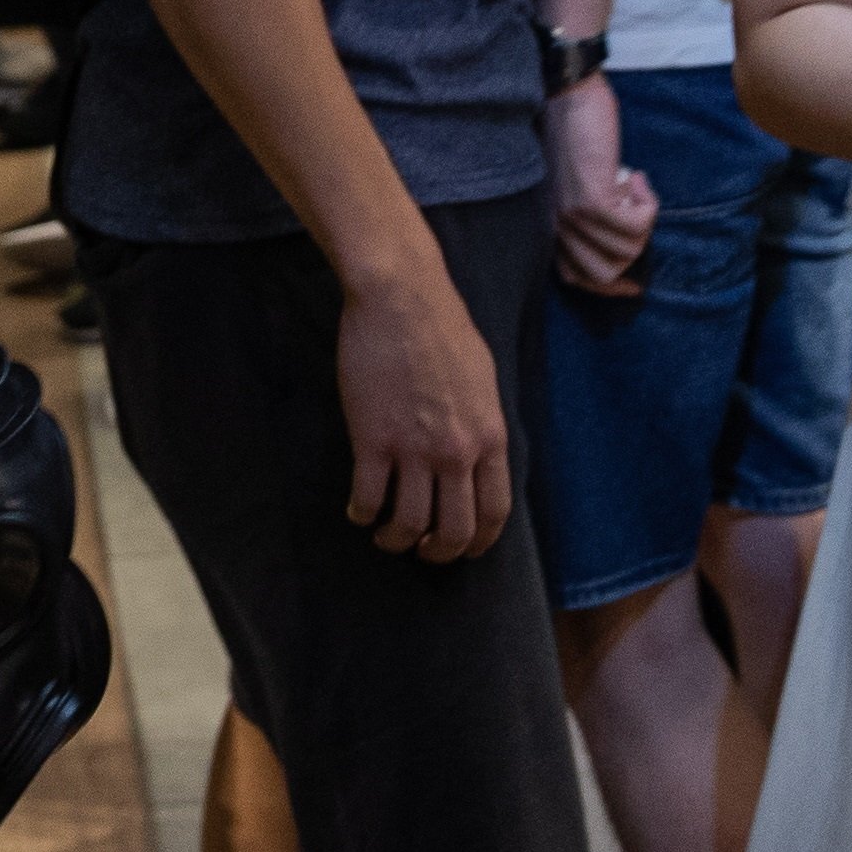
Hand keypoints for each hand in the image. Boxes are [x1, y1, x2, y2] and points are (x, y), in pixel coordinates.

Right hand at [334, 248, 512, 558]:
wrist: (401, 299)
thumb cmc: (443, 329)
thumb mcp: (484, 381)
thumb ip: (483, 425)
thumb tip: (479, 456)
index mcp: (489, 438)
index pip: (494, 513)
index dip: (478, 542)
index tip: (462, 549)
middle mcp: (456, 453)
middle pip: (454, 530)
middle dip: (438, 552)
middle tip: (422, 551)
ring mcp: (413, 449)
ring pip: (408, 524)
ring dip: (395, 540)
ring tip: (385, 535)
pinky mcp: (372, 439)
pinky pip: (367, 498)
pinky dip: (361, 514)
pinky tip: (357, 510)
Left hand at [545, 77, 656, 294]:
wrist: (568, 96)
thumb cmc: (578, 133)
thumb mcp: (578, 182)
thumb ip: (589, 212)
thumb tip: (622, 237)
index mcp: (552, 223)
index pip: (575, 277)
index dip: (608, 285)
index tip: (633, 281)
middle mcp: (558, 225)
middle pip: (603, 274)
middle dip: (634, 252)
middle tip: (639, 216)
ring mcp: (574, 214)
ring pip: (626, 251)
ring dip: (644, 223)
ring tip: (637, 190)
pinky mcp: (592, 198)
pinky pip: (635, 226)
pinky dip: (648, 206)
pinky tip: (639, 179)